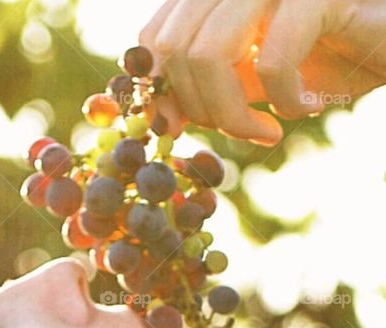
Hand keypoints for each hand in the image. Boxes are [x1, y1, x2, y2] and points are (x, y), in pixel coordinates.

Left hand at [139, 0, 385, 145]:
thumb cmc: (330, 55)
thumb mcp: (256, 76)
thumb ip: (209, 87)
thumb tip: (162, 116)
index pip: (154, 39)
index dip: (158, 91)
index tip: (182, 129)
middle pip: (174, 50)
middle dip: (199, 110)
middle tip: (240, 132)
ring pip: (210, 54)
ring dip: (233, 114)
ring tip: (264, 131)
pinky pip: (271, 61)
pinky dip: (285, 99)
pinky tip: (308, 105)